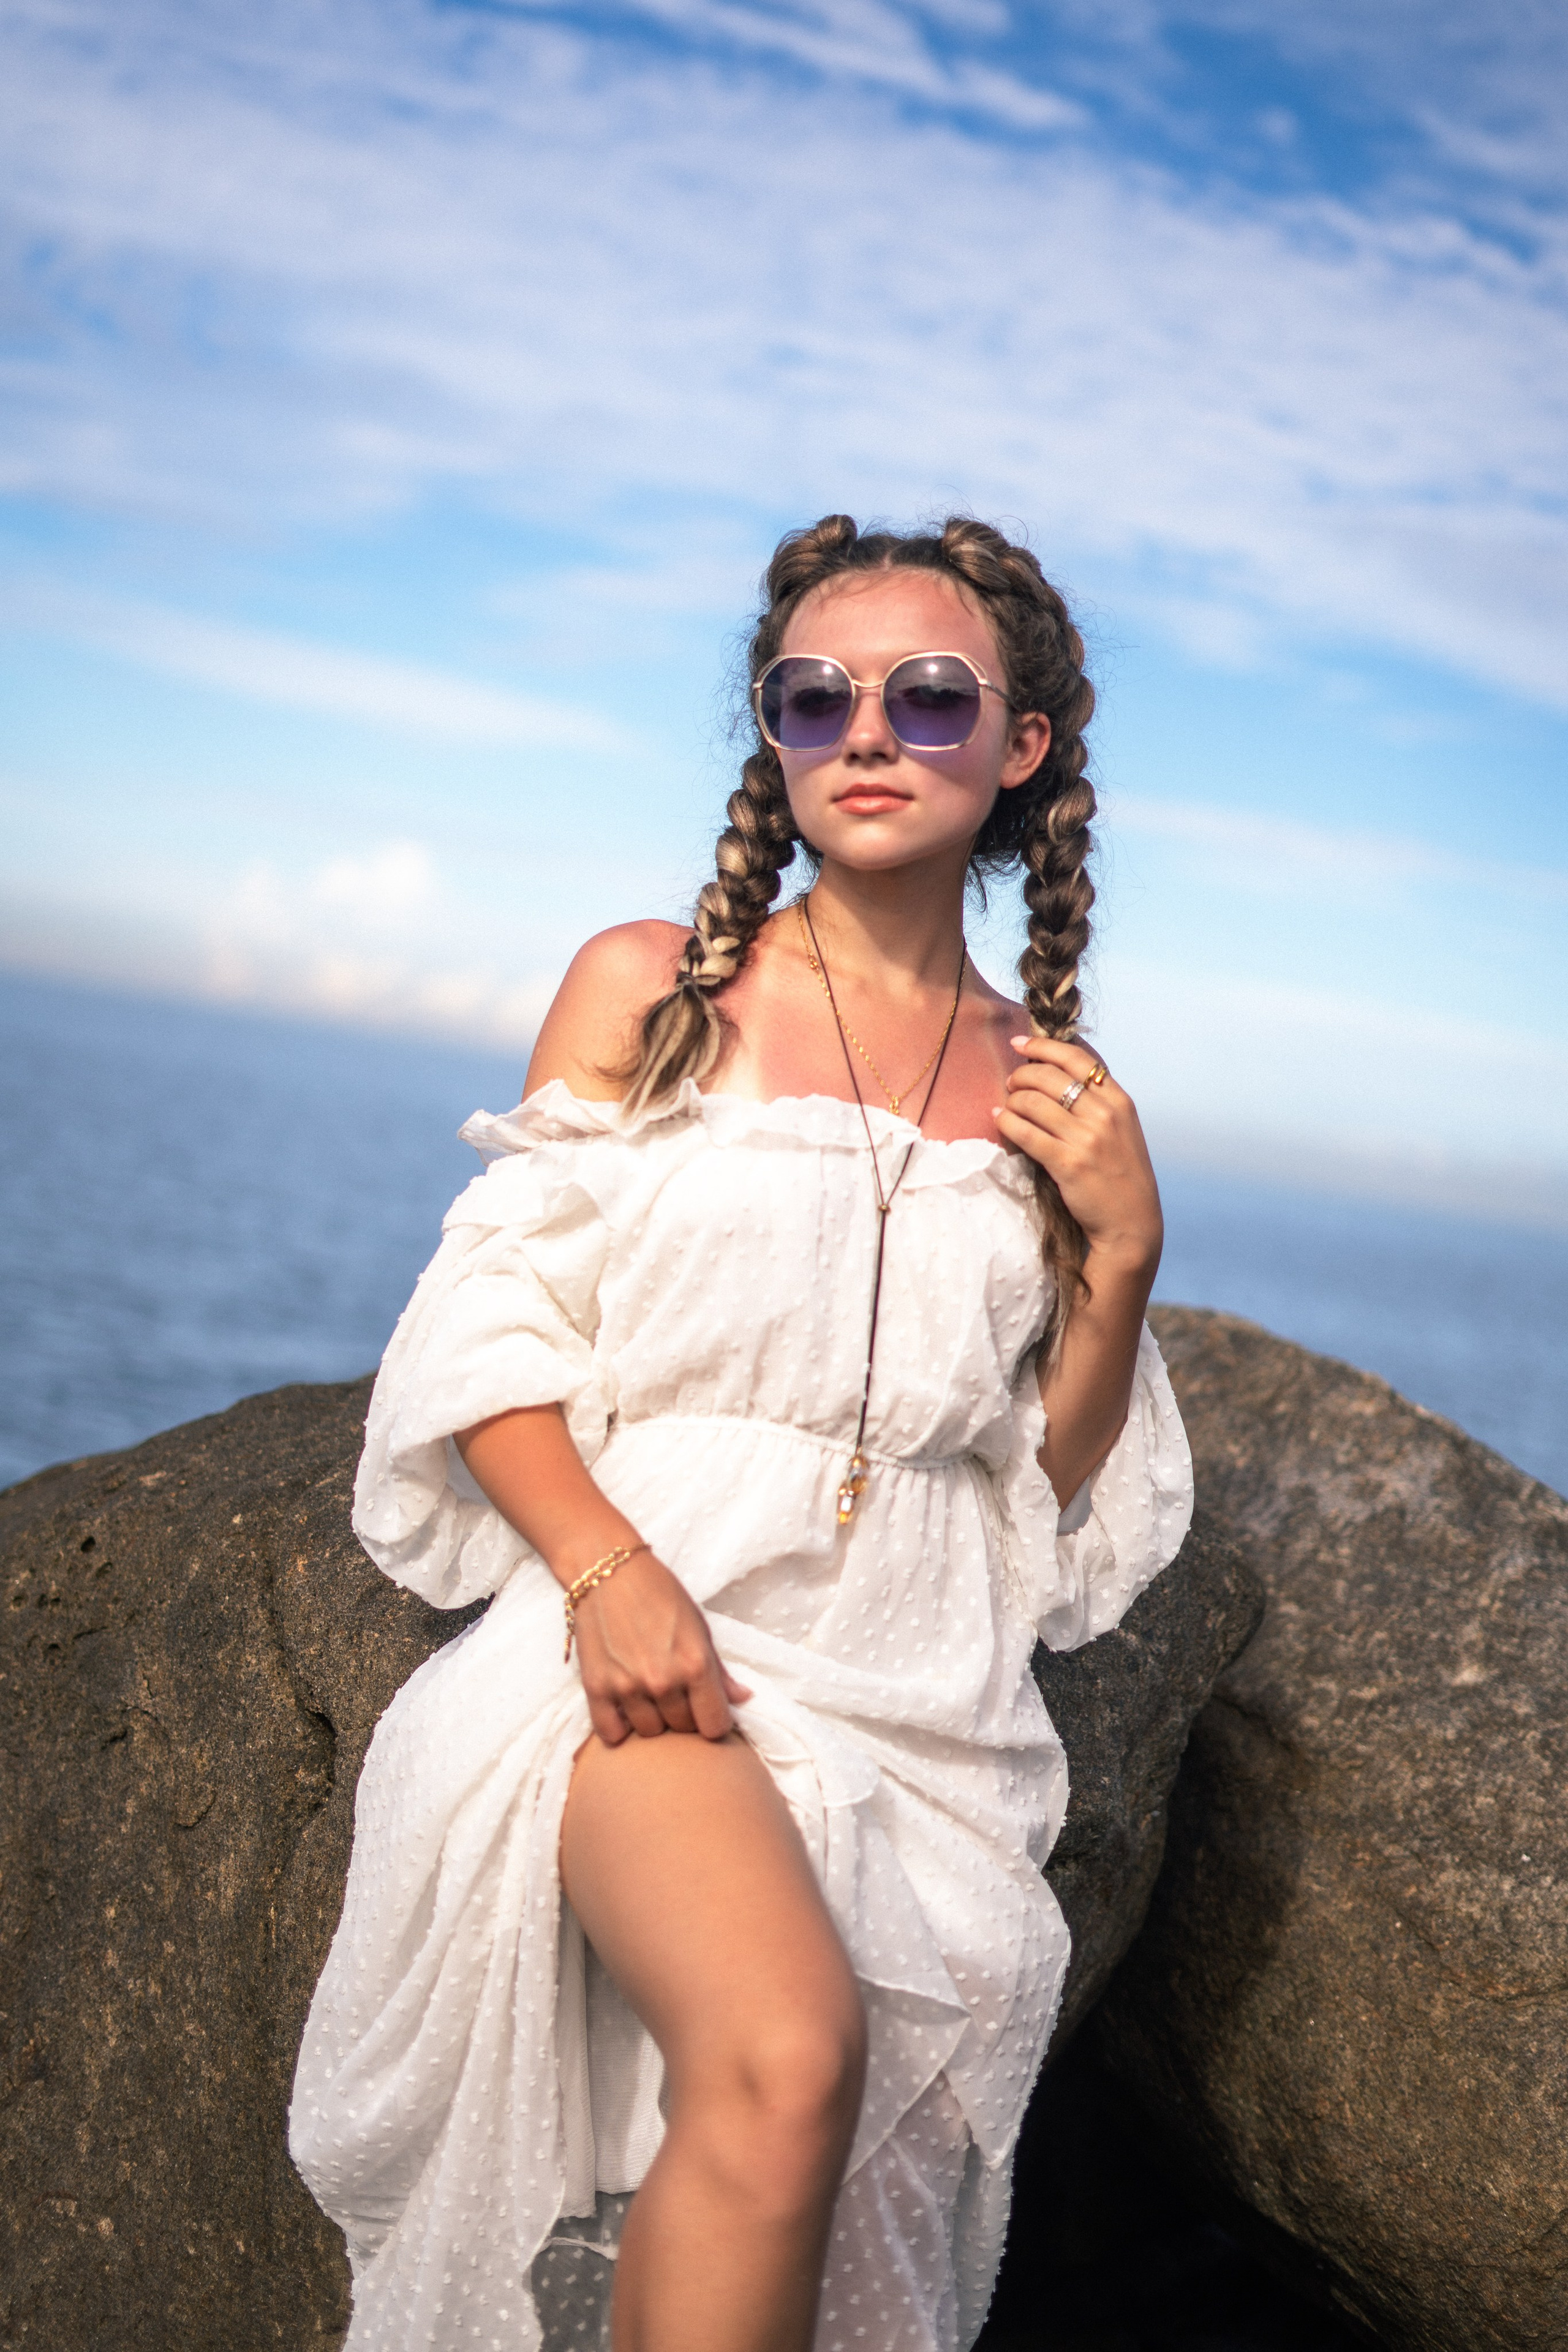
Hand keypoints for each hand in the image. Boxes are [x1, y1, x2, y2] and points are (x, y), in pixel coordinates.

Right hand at [573, 1549, 751, 1744]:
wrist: (607, 1571)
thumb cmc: (659, 1593)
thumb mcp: (699, 1626)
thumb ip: (719, 1670)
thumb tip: (742, 1699)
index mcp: (695, 1664)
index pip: (714, 1726)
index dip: (714, 1721)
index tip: (707, 1711)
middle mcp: (663, 1681)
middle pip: (683, 1729)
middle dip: (684, 1716)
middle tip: (677, 1694)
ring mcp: (627, 1687)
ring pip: (650, 1733)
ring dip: (654, 1720)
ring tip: (650, 1697)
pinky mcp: (596, 1688)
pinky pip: (612, 1734)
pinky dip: (620, 1729)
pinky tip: (624, 1710)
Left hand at [995, 1037, 1162, 1273]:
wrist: (1131, 1223)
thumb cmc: (1121, 1175)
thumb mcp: (1122, 1130)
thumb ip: (1097, 1103)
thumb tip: (1055, 1075)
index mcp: (1119, 1102)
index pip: (1077, 1058)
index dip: (1043, 1046)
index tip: (1020, 1044)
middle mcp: (1104, 1115)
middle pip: (1049, 1076)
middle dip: (1021, 1075)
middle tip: (1011, 1083)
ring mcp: (1086, 1139)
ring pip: (1032, 1102)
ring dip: (1011, 1100)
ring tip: (1006, 1106)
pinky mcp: (1067, 1163)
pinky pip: (1025, 1132)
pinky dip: (1006, 1122)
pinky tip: (999, 1120)